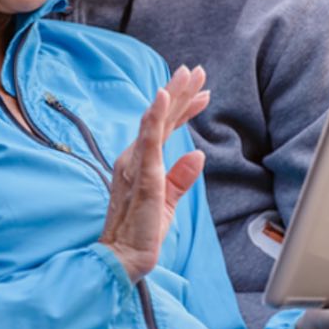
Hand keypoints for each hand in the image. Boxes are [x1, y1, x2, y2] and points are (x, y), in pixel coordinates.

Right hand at [100, 66, 209, 282]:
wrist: (124, 258)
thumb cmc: (143, 231)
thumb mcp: (169, 200)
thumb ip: (181, 176)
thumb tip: (197, 154)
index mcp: (142, 162)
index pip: (165, 128)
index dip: (184, 108)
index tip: (204, 92)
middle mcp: (135, 157)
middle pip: (161, 117)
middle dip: (180, 92)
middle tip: (197, 70)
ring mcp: (136, 164)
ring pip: (155, 121)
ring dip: (171, 96)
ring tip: (187, 75)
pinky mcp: (142, 175)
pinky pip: (149, 142)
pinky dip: (155, 118)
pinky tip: (162, 98)